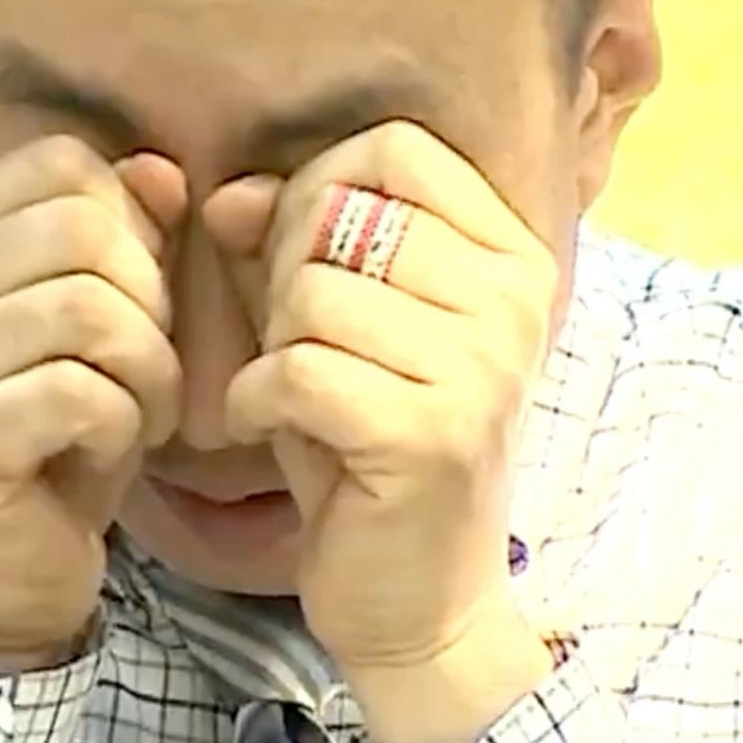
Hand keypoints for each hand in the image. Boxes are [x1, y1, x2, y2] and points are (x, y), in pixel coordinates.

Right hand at [0, 136, 185, 669]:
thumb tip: (161, 170)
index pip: (61, 164)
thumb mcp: (108, 315)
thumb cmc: (62, 425)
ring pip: (89, 311)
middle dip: (152, 300)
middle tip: (149, 364)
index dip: (134, 222)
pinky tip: (111, 447)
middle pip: (83, 230)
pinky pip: (82, 393)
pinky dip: (127, 423)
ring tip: (141, 410)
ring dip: (150, 370)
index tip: (137, 294)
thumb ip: (131, 232)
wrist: (9, 562)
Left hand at [218, 121, 556, 699]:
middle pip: (337, 213)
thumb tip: (229, 192)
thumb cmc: (369, 441)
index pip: (392, 149)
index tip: (301, 257)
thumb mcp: (328, 325)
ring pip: (311, 293)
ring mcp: (484, 365)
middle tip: (295, 345)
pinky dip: (255, 401)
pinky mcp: (434, 435)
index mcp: (507, 253)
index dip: (316, 186)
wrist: (421, 595)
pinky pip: (296, 370)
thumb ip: (280, 243)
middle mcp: (513, 297)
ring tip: (295, 395)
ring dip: (271, 347)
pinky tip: (271, 429)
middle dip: (280, 277)